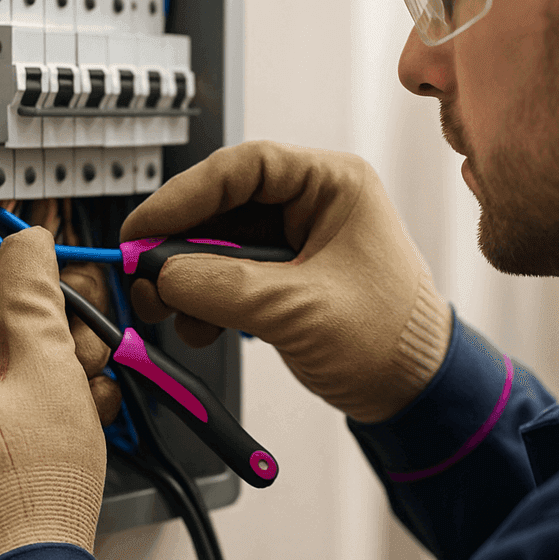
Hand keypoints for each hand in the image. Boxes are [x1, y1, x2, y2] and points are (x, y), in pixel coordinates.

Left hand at [0, 227, 108, 559]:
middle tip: (74, 338)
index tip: (26, 259)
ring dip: (30, 375)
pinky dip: (10, 414)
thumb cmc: (30, 495)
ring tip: (82, 391)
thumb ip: (33, 300)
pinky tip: (60, 423)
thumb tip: (24, 249)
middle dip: (27, 332)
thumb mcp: (47, 373)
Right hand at [120, 140, 452, 423]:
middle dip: (179, 244)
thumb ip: (222, 287)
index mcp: (334, 184)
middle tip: (143, 275)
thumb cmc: (390, 340)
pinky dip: (206, 299)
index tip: (144, 227)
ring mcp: (300, 240)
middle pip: (224, 205)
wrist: (415, 391)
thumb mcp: (298, 310)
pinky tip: (197, 326)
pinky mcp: (288, 276)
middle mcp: (315, 202)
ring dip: (188, 278)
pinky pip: (231, 275)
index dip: (184, 195)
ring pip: (221, 243)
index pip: (243, 167)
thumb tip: (159, 274)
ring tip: (165, 310)